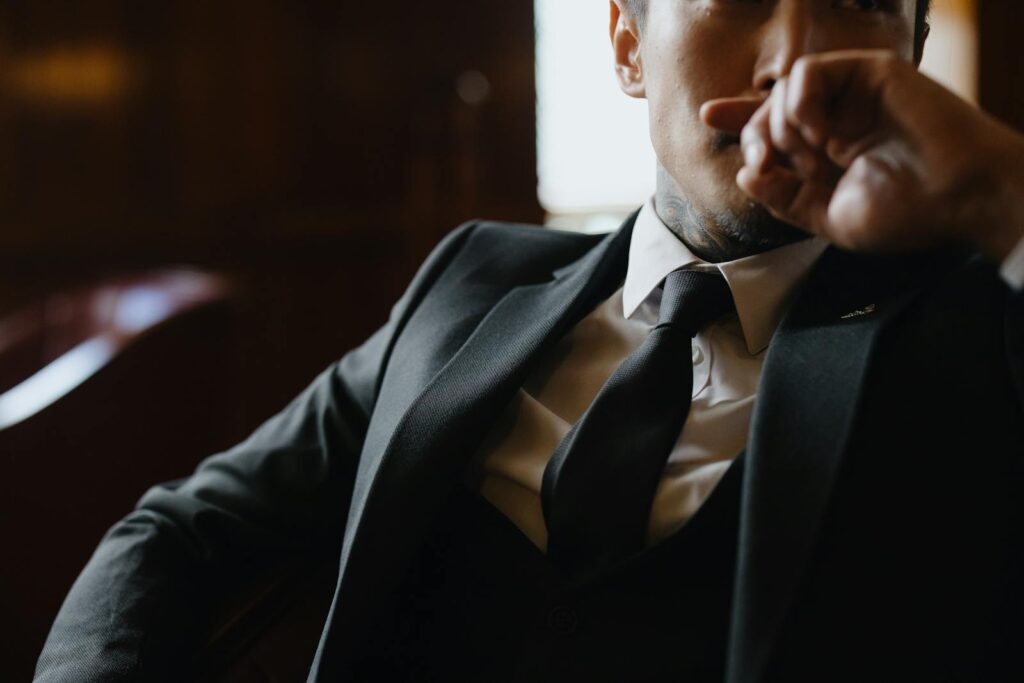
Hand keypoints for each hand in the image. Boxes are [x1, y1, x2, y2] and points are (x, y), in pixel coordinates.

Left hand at [701, 50, 1023, 260]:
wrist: (960, 199)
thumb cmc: (906, 214)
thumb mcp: (829, 218)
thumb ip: (784, 199)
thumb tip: (746, 176)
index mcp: (827, 151)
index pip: (773, 127)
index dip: (740, 118)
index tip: (710, 116)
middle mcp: (837, 120)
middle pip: (767, 112)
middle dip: (754, 140)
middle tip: (767, 168)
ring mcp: (852, 96)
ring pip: (781, 92)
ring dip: (782, 130)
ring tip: (814, 159)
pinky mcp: (870, 72)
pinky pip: (808, 73)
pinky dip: (801, 105)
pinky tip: (822, 135)